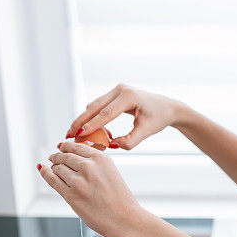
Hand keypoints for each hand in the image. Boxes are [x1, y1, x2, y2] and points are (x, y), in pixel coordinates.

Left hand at [39, 141, 146, 236]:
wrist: (126, 220)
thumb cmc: (121, 201)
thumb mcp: (112, 174)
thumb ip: (95, 164)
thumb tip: (76, 159)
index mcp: (101, 159)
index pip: (76, 146)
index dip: (66, 146)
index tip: (61, 146)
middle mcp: (88, 167)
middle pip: (65, 156)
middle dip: (58, 156)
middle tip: (54, 157)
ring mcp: (78, 182)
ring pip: (58, 167)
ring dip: (54, 167)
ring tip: (55, 169)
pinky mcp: (71, 196)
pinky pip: (52, 180)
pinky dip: (45, 173)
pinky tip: (42, 168)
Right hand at [66, 84, 186, 149]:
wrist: (167, 107)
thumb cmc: (159, 118)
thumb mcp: (147, 131)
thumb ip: (130, 140)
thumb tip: (110, 146)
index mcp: (128, 96)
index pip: (106, 113)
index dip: (91, 125)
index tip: (79, 135)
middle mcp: (120, 90)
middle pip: (94, 107)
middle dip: (80, 121)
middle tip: (68, 135)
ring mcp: (116, 90)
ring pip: (94, 106)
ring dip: (84, 120)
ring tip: (74, 135)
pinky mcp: (114, 94)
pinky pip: (99, 107)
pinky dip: (92, 118)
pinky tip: (86, 131)